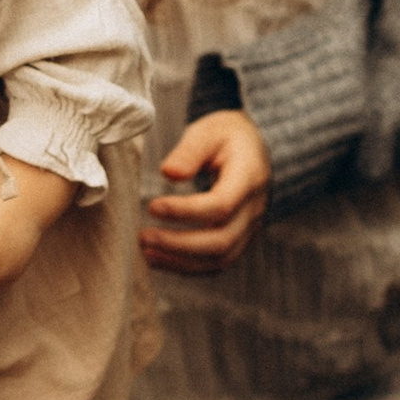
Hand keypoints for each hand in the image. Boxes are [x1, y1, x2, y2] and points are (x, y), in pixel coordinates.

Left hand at [142, 109, 270, 271]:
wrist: (255, 149)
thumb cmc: (228, 137)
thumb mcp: (208, 132)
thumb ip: (189, 151)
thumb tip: (168, 173)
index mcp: (249, 178)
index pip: (220, 205)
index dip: (185, 212)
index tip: (152, 206)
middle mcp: (253, 209)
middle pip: (221, 241)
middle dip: (179, 245)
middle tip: (144, 237)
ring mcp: (248, 228)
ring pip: (219, 259)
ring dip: (180, 261)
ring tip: (146, 252)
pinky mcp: (238, 239)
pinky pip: (216, 263)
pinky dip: (187, 267)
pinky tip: (160, 258)